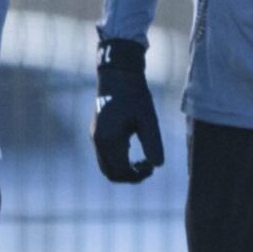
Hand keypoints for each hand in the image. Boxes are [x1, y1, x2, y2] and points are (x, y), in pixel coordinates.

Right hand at [92, 35, 164, 182]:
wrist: (118, 75)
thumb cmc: (135, 96)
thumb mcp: (148, 120)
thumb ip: (153, 143)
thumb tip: (158, 166)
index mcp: (109, 140)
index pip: (121, 172)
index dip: (138, 176)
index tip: (152, 166)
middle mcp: (98, 141)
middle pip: (111, 174)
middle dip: (130, 176)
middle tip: (148, 167)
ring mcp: (95, 137)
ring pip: (106, 166)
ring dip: (123, 168)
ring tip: (142, 159)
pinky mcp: (96, 132)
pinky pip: (105, 155)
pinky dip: (118, 159)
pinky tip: (132, 146)